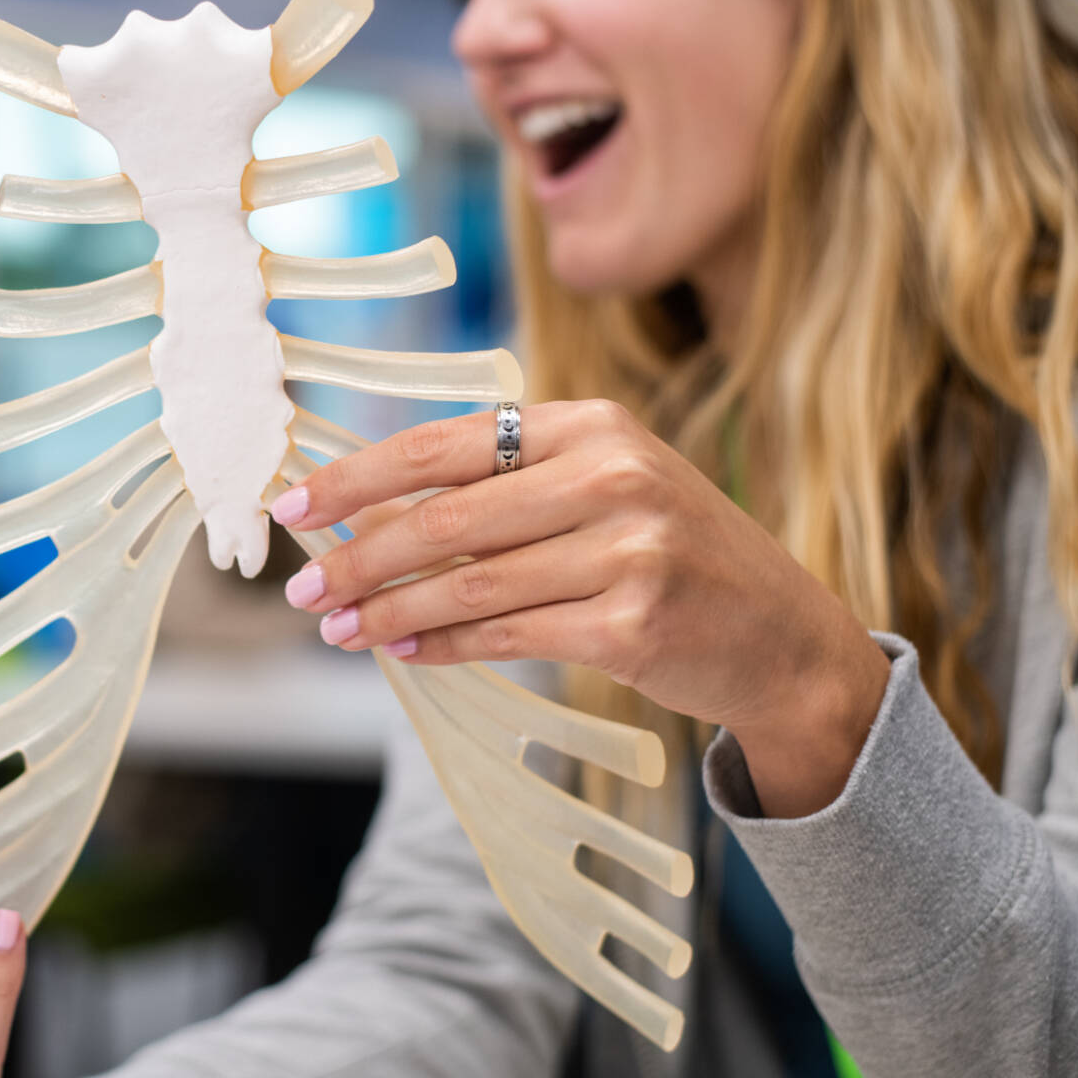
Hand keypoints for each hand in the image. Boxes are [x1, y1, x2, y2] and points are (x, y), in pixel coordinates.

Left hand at [272, 400, 890, 815]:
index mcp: (592, 425)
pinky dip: (443, 647)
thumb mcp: (601, 489)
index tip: (293, 507)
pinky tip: (403, 652)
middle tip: (302, 592)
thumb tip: (366, 515)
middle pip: (445, 519)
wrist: (785, 635)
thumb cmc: (670, 554)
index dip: (355, 477)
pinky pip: (507, 636)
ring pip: (467, 586)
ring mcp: (628, 551)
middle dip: (357, 559)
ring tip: (337, 630)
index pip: (443, 446)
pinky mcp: (633, 624)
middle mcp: (612, 476)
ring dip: (387, 612)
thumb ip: (501, 489)